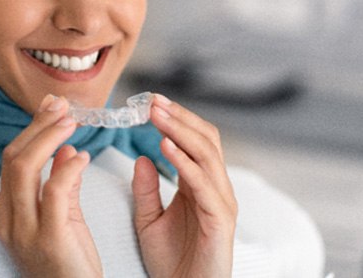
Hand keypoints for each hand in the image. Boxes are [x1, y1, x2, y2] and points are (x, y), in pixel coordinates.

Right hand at [0, 94, 101, 277]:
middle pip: (14, 157)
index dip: (32, 129)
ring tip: (71, 122)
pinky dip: (68, 168)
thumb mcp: (61, 216)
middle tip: (62, 106)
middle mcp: (7, 219)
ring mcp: (24, 230)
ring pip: (25, 167)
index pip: (12, 159)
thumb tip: (64, 148)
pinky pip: (53, 191)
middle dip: (38, 126)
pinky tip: (83, 157)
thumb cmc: (69, 260)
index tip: (52, 106)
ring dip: (49, 137)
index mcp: (5, 211)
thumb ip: (60, 182)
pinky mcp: (49, 238)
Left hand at [132, 94, 236, 277]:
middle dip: (179, 117)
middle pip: (205, 139)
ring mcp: (221, 202)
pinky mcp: (220, 219)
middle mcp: (215, 188)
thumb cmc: (171, 262)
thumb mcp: (148, 219)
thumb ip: (145, 189)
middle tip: (153, 101)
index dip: (175, 119)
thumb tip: (141, 157)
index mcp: (199, 185)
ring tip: (156, 114)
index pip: (194, 140)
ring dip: (180, 130)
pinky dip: (184, 161)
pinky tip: (164, 146)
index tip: (150, 102)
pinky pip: (203, 183)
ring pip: (207, 154)